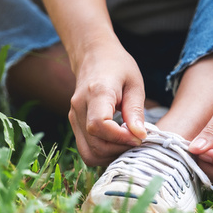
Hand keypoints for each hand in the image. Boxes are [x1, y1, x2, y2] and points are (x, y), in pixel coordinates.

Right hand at [69, 44, 146, 165]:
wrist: (93, 56)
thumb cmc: (118, 67)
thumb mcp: (134, 84)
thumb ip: (135, 111)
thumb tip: (139, 136)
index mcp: (96, 93)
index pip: (99, 125)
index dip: (120, 138)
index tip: (139, 137)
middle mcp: (79, 107)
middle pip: (95, 144)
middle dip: (119, 150)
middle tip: (137, 142)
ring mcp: (73, 117)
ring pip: (89, 153)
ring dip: (111, 156)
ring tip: (128, 144)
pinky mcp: (74, 124)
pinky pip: (86, 149)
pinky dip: (103, 153)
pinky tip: (117, 144)